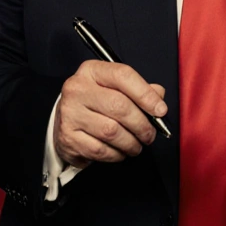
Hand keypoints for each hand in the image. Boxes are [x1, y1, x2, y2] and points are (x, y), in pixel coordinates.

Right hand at [53, 60, 167, 167]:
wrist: (64, 119)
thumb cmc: (95, 102)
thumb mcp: (114, 87)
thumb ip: (138, 89)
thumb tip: (158, 96)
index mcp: (91, 71)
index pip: (123, 76)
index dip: (146, 94)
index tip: (160, 110)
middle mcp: (77, 89)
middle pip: (119, 106)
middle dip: (142, 125)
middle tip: (150, 135)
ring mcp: (70, 114)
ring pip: (111, 132)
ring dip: (131, 143)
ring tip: (136, 145)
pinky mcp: (68, 138)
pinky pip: (101, 150)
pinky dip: (116, 154)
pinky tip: (120, 151)